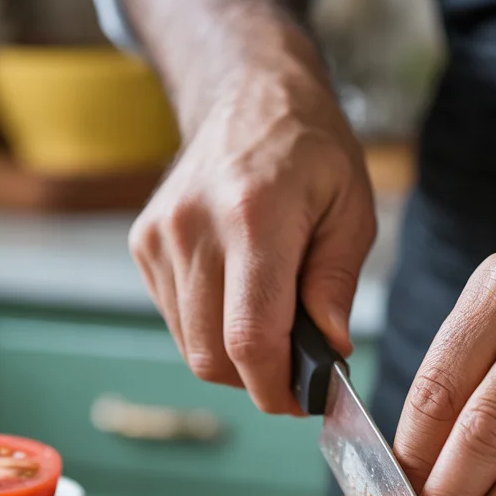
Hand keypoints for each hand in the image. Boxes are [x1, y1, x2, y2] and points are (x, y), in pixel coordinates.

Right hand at [129, 32, 375, 413]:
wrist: (246, 94)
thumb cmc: (311, 152)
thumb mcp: (351, 209)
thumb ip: (336, 283)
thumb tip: (330, 350)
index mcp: (253, 217)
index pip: (250, 338)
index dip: (276, 387)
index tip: (304, 401)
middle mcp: (194, 228)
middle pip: (212, 354)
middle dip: (257, 382)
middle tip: (295, 375)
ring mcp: (160, 236)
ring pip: (190, 345)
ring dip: (233, 359)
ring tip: (273, 329)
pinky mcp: (144, 243)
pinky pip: (177, 319)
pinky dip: (210, 330)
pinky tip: (240, 300)